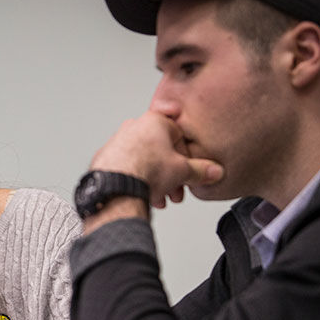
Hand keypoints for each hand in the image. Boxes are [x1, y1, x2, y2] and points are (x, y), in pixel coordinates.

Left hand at [90, 111, 222, 208]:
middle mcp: (133, 127)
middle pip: (161, 152)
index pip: (180, 138)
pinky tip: (144, 195)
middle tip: (176, 192)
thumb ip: (201, 170)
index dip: (188, 161)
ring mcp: (117, 141)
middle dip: (172, 175)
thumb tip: (214, 171)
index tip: (190, 175)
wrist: (115, 187)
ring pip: (145, 161)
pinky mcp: (105, 157)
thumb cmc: (145, 172)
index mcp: (154, 121)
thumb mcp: (182, 171)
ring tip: (160, 198)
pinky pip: (128, 167)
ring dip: (156, 181)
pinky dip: (138, 180)